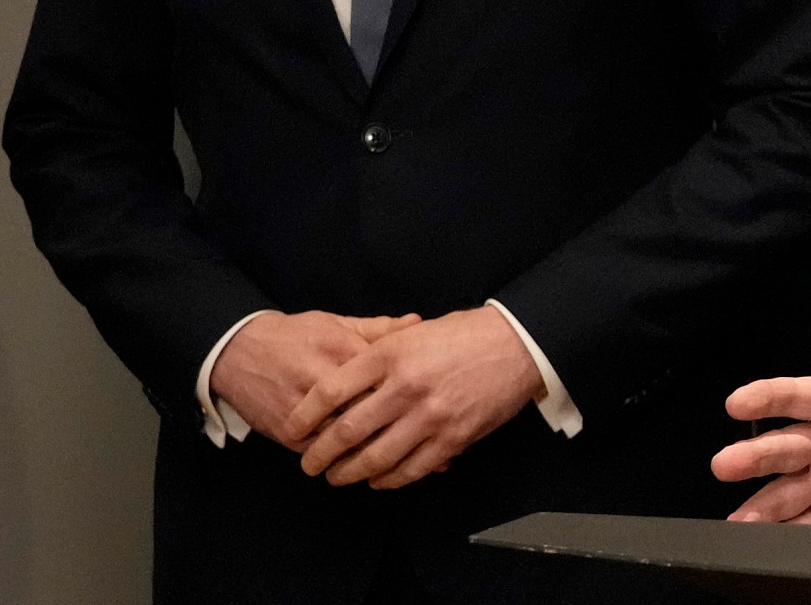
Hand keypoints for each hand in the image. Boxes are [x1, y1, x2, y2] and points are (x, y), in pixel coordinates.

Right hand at [209, 310, 419, 449]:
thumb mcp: (338, 323)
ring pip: (345, 441)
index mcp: (344, 351)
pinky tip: (365, 471)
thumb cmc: (296, 335)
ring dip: (374, 456)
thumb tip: (418, 322)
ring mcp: (305, 411)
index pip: (387, 377)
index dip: (415, 397)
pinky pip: (320, 453)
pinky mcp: (286, 432)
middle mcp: (325, 382)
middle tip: (433, 450)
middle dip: (400, 434)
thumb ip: (379, 329)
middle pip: (370, 414)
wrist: (238, 350)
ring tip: (406, 466)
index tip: (439, 409)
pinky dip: (342, 463)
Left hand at [290, 306, 542, 488]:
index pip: (330, 391)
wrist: (518, 345)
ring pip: (376, 457)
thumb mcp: (414, 331)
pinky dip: (388, 479)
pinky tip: (377, 479)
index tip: (292, 428)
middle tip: (309, 464)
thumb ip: (376, 349)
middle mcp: (406, 386)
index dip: (304, 415)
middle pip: (347, 430)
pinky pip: (411, 469)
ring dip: (349, 472)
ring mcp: (430, 415)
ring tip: (337, 477)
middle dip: (320, 454)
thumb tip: (339, 372)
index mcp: (391, 354)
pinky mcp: (453, 437)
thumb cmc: (466, 334)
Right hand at [712, 261, 810, 526]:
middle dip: (753, 455)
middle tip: (725, 463)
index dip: (768, 396)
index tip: (737, 401)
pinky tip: (762, 545)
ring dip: (759, 505)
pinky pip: (809, 529)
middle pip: (781, 448)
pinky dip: (786, 538)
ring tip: (737, 522)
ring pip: (785, 493)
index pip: (797, 395)